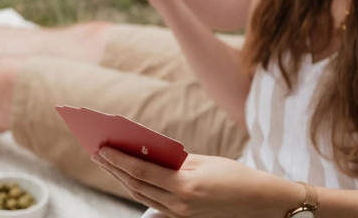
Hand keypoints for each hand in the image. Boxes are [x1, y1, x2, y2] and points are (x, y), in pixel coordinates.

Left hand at [92, 147, 273, 217]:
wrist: (261, 203)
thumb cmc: (235, 176)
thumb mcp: (204, 161)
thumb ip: (174, 159)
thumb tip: (148, 152)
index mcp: (185, 186)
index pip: (141, 172)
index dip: (118, 159)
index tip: (101, 147)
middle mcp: (179, 205)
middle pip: (137, 186)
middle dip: (114, 169)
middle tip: (97, 152)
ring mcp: (181, 216)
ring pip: (142, 196)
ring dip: (122, 180)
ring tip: (108, 163)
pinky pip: (154, 203)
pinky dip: (139, 189)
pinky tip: (130, 178)